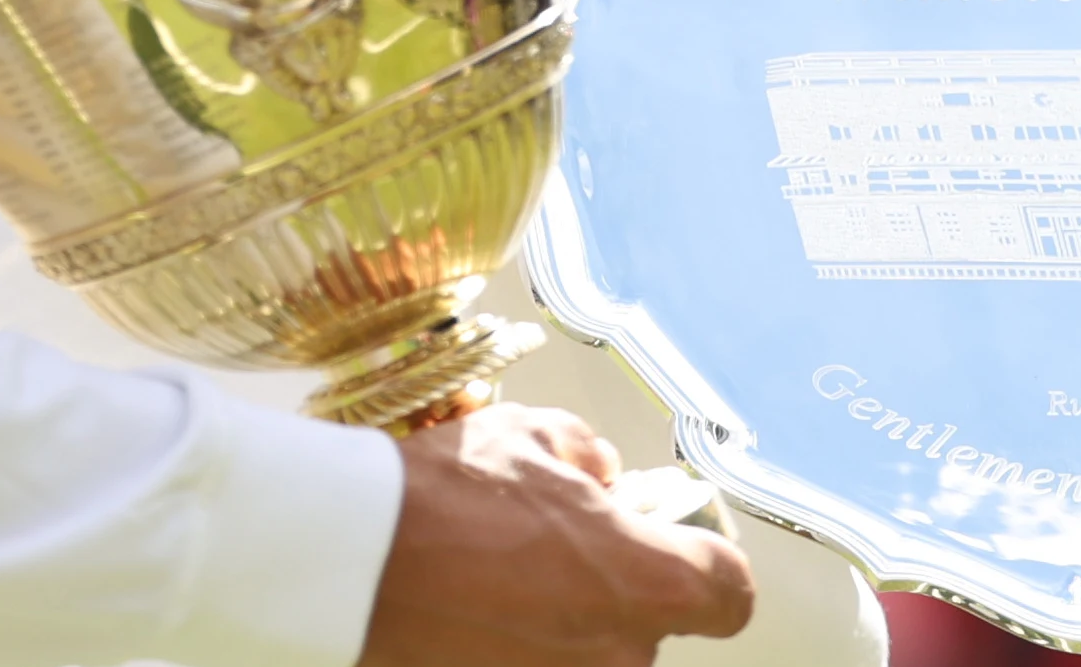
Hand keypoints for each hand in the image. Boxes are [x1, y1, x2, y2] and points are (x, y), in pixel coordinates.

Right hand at [360, 400, 753, 664]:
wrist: (351, 561)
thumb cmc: (447, 494)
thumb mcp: (531, 437)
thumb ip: (586, 458)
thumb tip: (599, 480)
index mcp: (646, 583)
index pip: (728, 593)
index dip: (707, 565)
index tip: (677, 546)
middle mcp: (621, 655)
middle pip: (649, 626)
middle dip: (613, 587)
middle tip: (553, 551)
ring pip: (593, 653)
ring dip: (563, 621)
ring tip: (499, 581)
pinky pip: (538, 662)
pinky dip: (518, 643)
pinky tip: (476, 612)